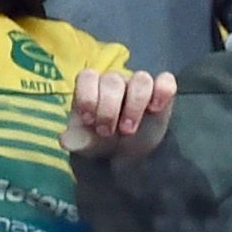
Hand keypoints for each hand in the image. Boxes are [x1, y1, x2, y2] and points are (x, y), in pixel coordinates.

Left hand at [62, 69, 176, 161]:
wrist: (125, 154)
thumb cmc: (100, 142)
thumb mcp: (86, 144)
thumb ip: (76, 140)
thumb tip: (65, 140)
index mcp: (91, 87)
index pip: (88, 76)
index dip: (88, 96)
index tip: (88, 120)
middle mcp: (114, 82)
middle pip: (113, 80)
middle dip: (109, 108)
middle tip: (107, 132)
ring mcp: (138, 86)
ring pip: (141, 79)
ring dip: (136, 104)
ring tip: (128, 129)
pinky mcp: (160, 94)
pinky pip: (166, 81)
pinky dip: (163, 91)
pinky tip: (156, 108)